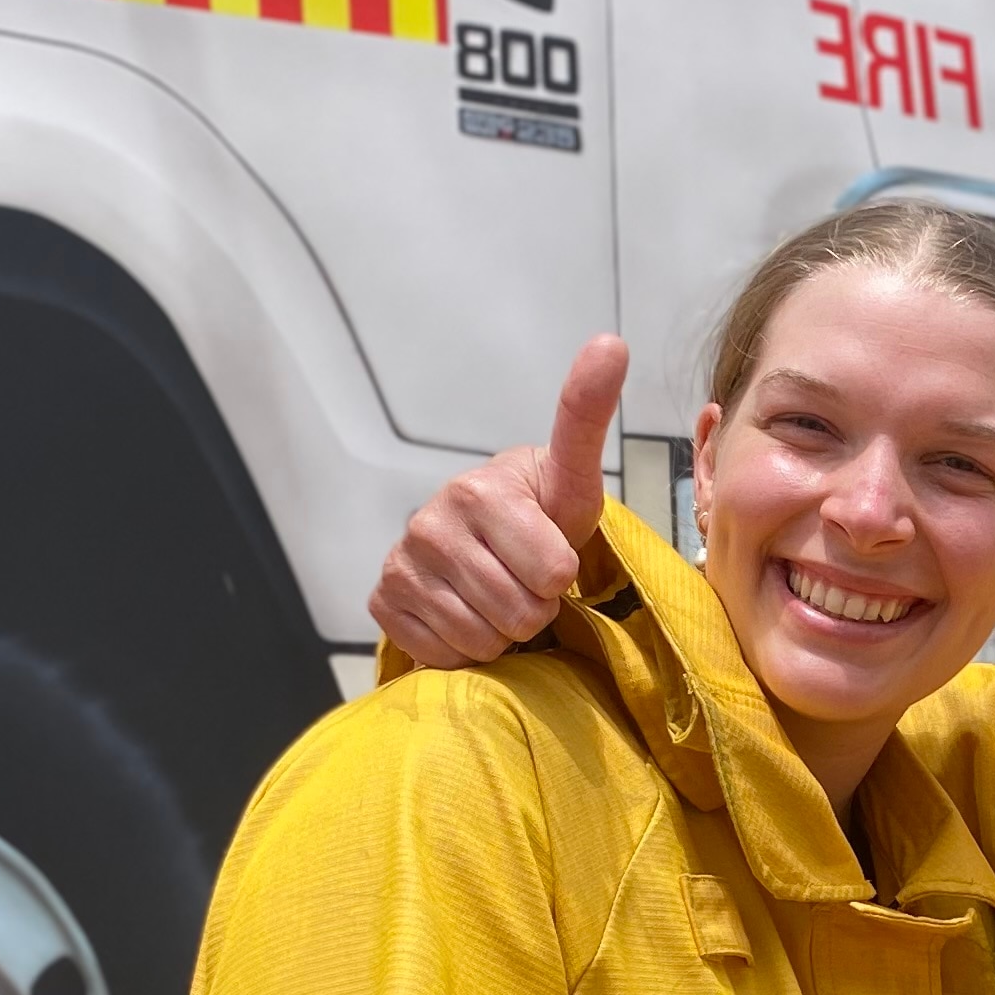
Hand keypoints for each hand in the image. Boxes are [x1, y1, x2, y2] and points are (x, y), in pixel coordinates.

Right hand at [367, 333, 625, 667]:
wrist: (481, 535)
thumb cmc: (538, 511)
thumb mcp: (571, 475)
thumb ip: (587, 416)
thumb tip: (612, 341)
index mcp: (481, 491)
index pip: (553, 575)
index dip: (562, 576)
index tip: (551, 552)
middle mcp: (430, 523)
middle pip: (520, 614)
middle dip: (534, 607)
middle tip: (525, 580)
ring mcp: (400, 564)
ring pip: (482, 640)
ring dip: (501, 631)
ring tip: (496, 594)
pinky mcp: (381, 601)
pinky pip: (443, 653)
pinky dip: (462, 646)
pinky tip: (463, 611)